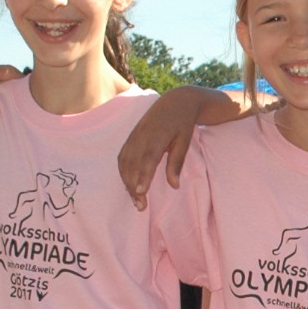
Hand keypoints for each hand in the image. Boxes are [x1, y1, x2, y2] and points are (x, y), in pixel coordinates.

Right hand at [117, 87, 204, 209]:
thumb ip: (177, 163)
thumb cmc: (183, 124)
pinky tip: (128, 185)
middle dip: (134, 186)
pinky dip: (123, 172)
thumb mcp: (185, 141)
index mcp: (157, 136)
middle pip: (133, 165)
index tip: (140, 192)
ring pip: (125, 163)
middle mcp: (142, 137)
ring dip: (127, 182)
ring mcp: (134, 136)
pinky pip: (122, 158)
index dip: (143, 176)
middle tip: (141, 206)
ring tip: (136, 200)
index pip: (148, 159)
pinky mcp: (130, 138)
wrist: (174, 102)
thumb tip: (174, 186)